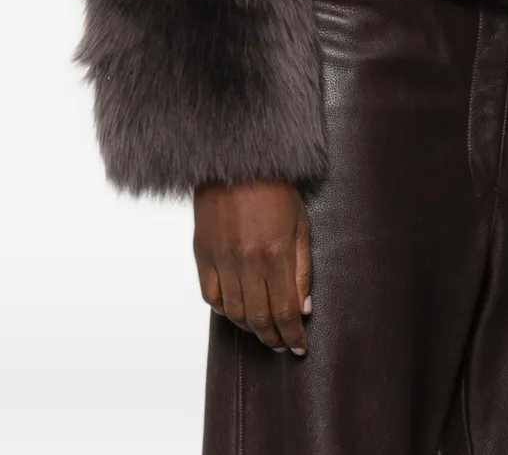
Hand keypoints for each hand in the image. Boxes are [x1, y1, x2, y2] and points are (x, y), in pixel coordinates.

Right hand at [193, 178, 312, 354]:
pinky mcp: (203, 253)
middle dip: (273, 338)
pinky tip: (236, 311)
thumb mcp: (301, 224)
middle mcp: (248, 261)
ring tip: (263, 331)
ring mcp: (222, 259)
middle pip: (259, 319)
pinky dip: (224, 311)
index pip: (285, 311)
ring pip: (234, 312)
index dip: (293, 335)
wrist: (237, 161)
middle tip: (282, 345)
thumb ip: (302, 269)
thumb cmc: (275, 188)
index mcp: (276, 253)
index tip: (299, 346)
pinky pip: (211, 296)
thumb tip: (304, 308)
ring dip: (250, 329)